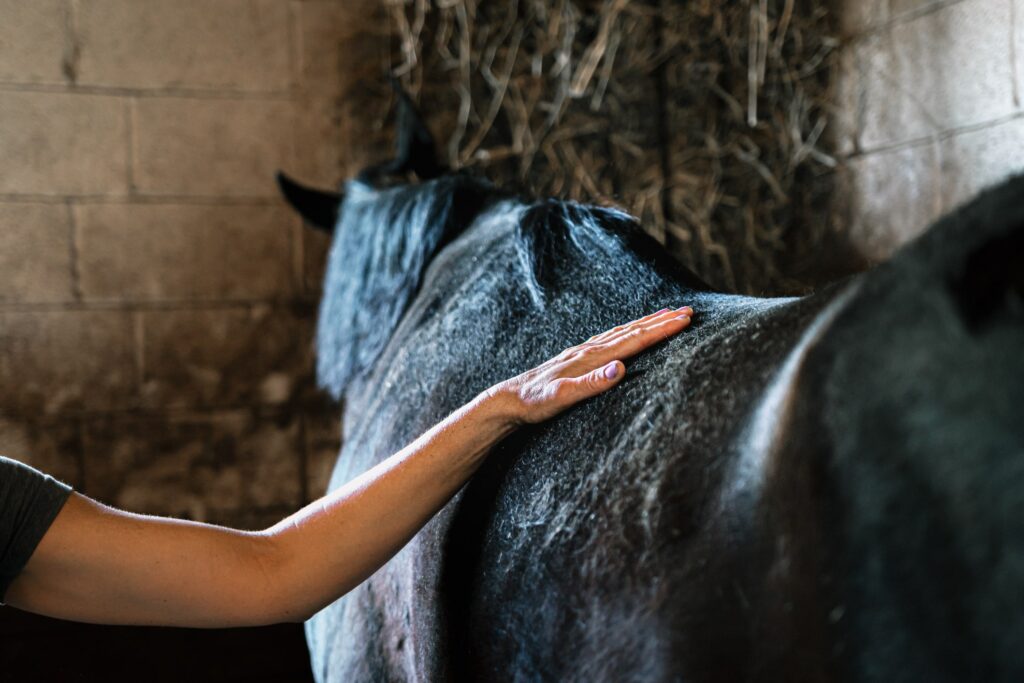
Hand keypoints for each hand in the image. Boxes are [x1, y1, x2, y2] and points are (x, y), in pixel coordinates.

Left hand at [486, 306, 693, 425]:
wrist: (509, 399)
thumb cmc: (535, 402)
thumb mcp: (561, 398)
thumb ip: (590, 384)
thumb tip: (619, 369)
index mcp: (591, 358)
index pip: (634, 341)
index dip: (661, 330)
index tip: (685, 319)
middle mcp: (589, 350)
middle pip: (632, 331)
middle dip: (661, 321)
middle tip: (688, 312)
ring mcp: (582, 352)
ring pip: (621, 332)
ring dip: (645, 323)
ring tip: (665, 314)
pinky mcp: (577, 358)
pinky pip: (609, 338)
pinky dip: (626, 331)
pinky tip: (628, 332)